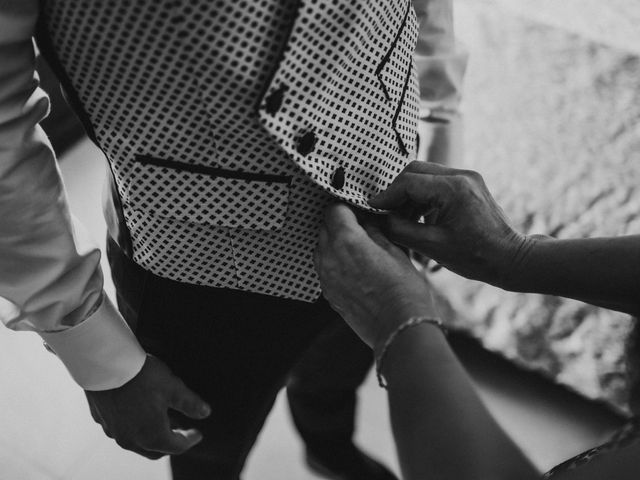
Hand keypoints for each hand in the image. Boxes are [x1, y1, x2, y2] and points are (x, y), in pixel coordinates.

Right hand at [85, 355, 210, 458]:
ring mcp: (115, 432)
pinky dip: (135, 427)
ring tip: (163, 420)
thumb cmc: (142, 376)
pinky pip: (122, 431)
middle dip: (171, 443)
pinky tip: (140, 413)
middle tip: (181, 431)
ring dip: (152, 436)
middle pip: (156, 450)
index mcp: (152, 436)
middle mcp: (131, 440)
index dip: (190, 440)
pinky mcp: (102, 421)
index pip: (177, 446)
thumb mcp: (173, 388)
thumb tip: (205, 413)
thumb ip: (190, 403)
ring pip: (138, 443)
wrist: (105, 364)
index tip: (198, 433)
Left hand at [315, 203, 436, 350]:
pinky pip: (324, 269)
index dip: (347, 207)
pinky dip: (335, 263)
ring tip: (359, 250)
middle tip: (361, 229)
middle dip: (340, 224)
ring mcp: (326, 277)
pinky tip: (355, 269)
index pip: (335, 210)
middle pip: (325, 227)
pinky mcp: (328, 294)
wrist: (398, 329)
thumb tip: (367, 221)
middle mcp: (330, 257)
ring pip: (321, 248)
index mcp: (347, 241)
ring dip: (335, 243)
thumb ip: (375, 232)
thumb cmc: (403, 291)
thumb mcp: (395, 252)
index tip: (358, 211)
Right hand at [369, 161, 529, 286]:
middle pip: (415, 171)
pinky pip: (437, 183)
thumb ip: (401, 230)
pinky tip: (418, 218)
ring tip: (401, 219)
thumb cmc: (476, 257)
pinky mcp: (469, 185)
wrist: (511, 258)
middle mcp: (462, 176)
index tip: (372, 209)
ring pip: (425, 175)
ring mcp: (467, 178)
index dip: (386, 196)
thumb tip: (379, 220)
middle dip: (396, 191)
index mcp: (453, 189)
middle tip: (385, 213)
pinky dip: (423, 197)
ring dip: (409, 194)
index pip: (408, 182)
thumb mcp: (432, 246)